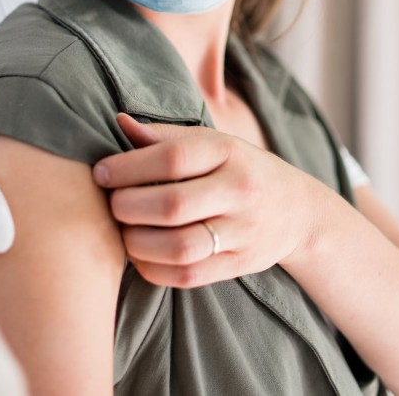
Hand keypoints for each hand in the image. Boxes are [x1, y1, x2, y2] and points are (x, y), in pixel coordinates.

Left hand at [93, 113, 326, 287]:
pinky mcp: (240, 265)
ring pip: (179, 246)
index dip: (128, 167)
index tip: (101, 173)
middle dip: (128, 207)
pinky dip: (154, 269)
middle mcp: (239, 191)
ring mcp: (243, 232)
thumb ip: (166, 137)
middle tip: (112, 205)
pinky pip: (188, 276)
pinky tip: (141, 255)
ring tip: (124, 233)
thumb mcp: (213, 143)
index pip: (172, 158)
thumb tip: (119, 123)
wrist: (297, 211)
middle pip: (172, 205)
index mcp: (229, 152)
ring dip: (138, 243)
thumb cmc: (239, 169)